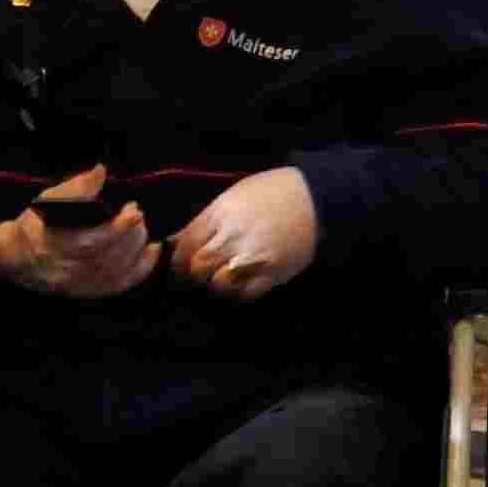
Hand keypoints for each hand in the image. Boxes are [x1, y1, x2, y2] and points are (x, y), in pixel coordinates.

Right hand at [0, 169, 156, 299]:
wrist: (18, 257)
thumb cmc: (37, 223)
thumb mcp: (50, 200)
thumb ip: (78, 187)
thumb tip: (101, 171)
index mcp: (54, 246)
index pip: (92, 242)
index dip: (118, 227)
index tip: (132, 209)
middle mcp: (67, 272)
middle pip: (108, 257)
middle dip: (130, 234)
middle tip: (137, 213)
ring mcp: (79, 286)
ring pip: (117, 272)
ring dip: (136, 247)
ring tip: (140, 227)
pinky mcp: (89, 292)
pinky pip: (122, 284)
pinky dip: (142, 268)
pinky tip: (151, 249)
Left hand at [164, 166, 322, 298]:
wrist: (314, 197)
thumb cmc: (271, 192)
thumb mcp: (232, 197)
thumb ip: (203, 221)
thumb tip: (174, 241)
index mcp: (220, 214)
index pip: (185, 245)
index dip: (178, 261)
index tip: (180, 267)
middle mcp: (233, 237)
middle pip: (198, 268)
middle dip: (193, 275)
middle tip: (197, 277)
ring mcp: (253, 257)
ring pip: (218, 284)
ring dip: (215, 285)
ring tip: (222, 279)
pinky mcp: (273, 274)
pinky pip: (246, 294)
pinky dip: (239, 293)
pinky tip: (242, 284)